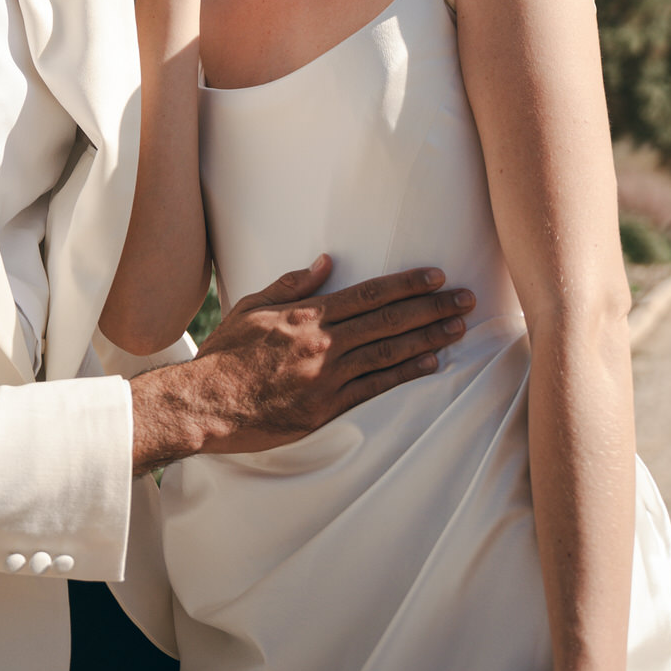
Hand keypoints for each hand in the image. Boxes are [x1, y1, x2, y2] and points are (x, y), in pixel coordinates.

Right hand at [130, 257, 475, 469]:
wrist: (205, 402)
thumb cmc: (226, 354)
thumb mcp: (253, 307)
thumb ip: (294, 285)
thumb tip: (326, 262)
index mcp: (307, 316)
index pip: (369, 294)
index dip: (407, 284)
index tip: (435, 276)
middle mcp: (323, 345)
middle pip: (389, 321)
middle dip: (432, 307)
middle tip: (465, 298)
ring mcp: (328, 378)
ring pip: (389, 353)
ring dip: (429, 339)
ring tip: (458, 327)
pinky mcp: (327, 408)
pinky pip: (375, 388)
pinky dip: (406, 374)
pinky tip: (430, 363)